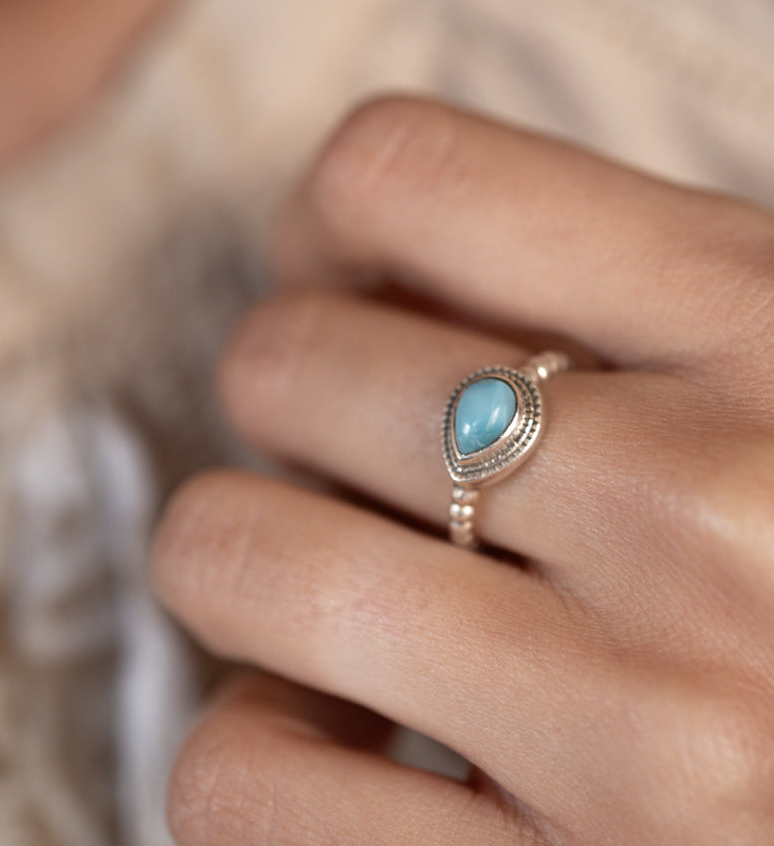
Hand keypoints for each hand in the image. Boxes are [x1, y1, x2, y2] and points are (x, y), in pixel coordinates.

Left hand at [152, 97, 773, 844]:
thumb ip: (611, 295)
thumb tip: (368, 268)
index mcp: (768, 326)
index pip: (405, 172)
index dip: (327, 225)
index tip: (341, 282)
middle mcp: (702, 511)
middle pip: (292, 363)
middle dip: (293, 401)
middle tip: (359, 453)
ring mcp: (632, 723)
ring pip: (234, 556)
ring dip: (248, 561)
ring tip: (337, 593)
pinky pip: (245, 782)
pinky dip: (258, 746)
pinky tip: (352, 738)